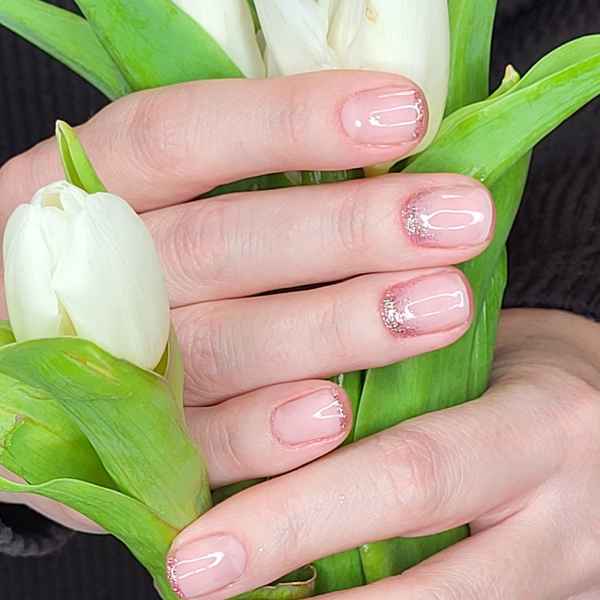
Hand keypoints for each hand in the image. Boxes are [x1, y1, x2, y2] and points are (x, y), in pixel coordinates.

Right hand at [0, 72, 491, 531]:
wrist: (28, 365)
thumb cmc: (132, 260)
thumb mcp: (166, 200)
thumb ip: (242, 174)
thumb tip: (379, 137)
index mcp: (86, 191)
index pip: (176, 136)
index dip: (289, 121)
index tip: (407, 113)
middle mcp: (83, 274)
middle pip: (217, 243)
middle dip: (348, 230)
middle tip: (460, 219)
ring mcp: (100, 371)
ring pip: (217, 345)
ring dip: (333, 328)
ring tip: (442, 307)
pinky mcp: (120, 450)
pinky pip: (193, 446)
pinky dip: (264, 432)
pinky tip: (337, 414)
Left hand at [168, 309, 599, 599]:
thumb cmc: (534, 368)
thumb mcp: (483, 350)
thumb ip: (398, 389)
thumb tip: (277, 423)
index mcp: (543, 424)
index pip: (409, 474)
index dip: (297, 518)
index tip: (197, 547)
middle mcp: (567, 514)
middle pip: (417, 574)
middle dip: (295, 582)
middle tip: (193, 587)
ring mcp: (572, 575)